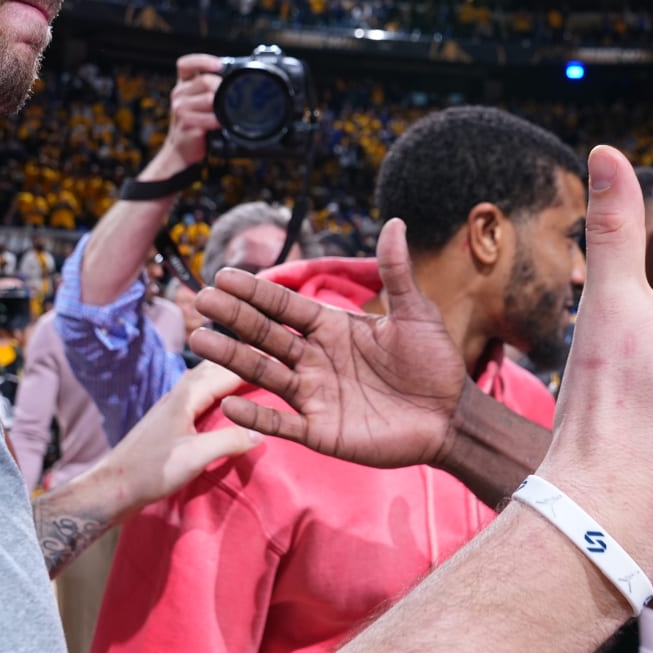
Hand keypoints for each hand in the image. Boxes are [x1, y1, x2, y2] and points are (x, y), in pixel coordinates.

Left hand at [87, 361, 260, 517]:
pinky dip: (218, 386)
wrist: (112, 487)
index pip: (228, 370)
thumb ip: (229, 441)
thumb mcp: (194, 458)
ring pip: (206, 377)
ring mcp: (173, 404)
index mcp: (187, 395)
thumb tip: (261, 433)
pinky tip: (226, 397)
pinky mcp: (170, 418)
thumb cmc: (151, 471)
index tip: (284, 355)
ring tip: (253, 368)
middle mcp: (179, 392)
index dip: (255, 361)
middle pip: (215, 366)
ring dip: (229, 370)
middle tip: (273, 354)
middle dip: (242, 358)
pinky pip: (200, 392)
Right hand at [162, 53, 223, 170]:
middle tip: (230, 96)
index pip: (185, 64)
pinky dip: (220, 121)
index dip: (202, 61)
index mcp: (182, 86)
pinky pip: (211, 118)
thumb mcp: (198, 102)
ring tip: (225, 113)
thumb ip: (210, 89)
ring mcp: (181, 109)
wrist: (181, 150)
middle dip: (221, 87)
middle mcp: (179, 95)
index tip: (219, 65)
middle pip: (205, 80)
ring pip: (210, 99)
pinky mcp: (187, 124)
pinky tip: (221, 124)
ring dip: (222, 106)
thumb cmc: (194, 124)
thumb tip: (236, 79)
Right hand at [187, 219, 466, 466]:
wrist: (452, 416)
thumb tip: (395, 222)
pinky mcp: (321, 431)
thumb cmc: (434, 361)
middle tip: (202, 301)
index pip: (285, 306)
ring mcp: (315, 395)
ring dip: (233, 358)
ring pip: (265, 373)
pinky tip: (229, 405)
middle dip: (235, 318)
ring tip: (201, 340)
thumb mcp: (416, 313)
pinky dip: (257, 416)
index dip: (255, 292)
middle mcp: (316, 358)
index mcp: (333, 327)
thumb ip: (397, 273)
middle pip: (266, 335)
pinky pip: (282, 423)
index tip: (223, 276)